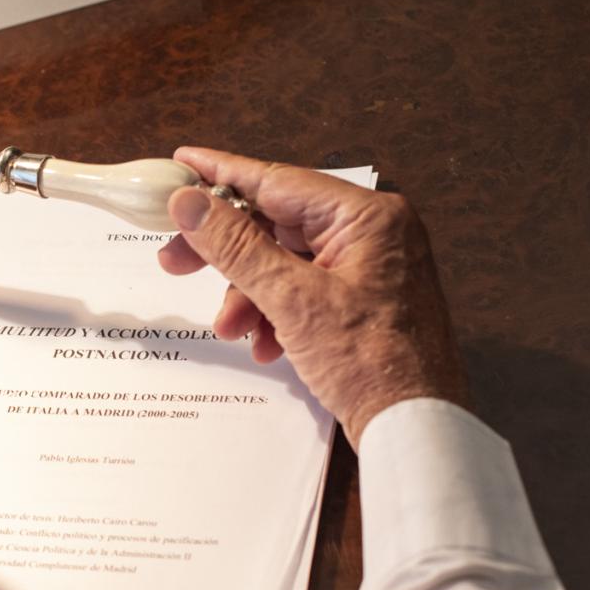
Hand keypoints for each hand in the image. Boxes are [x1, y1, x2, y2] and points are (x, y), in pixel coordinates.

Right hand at [156, 148, 467, 447]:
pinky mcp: (362, 296)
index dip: (221, 173)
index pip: (277, 180)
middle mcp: (372, 231)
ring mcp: (369, 265)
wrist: (414, 427)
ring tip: (231, 326)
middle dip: (227, 252)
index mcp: (366, 216)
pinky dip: (275, 311)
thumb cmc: (373, 364)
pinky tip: (264, 342)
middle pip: (276, 222)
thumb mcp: (291, 300)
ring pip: (285, 260)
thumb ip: (235, 246)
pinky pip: (304, 288)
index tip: (180, 163)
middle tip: (175, 260)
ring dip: (249, 292)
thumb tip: (189, 203)